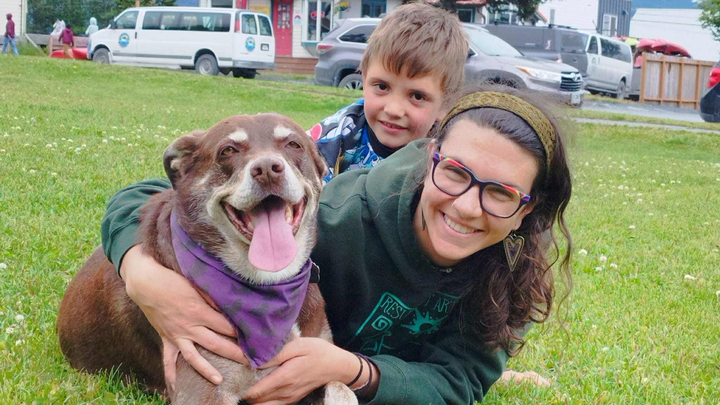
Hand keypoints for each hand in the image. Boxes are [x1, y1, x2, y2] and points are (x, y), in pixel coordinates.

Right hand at [121, 245, 247, 389]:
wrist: (145, 283)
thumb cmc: (173, 280)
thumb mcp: (196, 284)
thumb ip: (213, 297)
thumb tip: (230, 306)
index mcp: (199, 311)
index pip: (225, 326)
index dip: (241, 332)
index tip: (255, 338)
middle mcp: (189, 327)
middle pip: (216, 344)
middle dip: (235, 353)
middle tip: (251, 362)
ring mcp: (177, 335)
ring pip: (194, 357)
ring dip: (207, 369)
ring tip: (220, 381)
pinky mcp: (167, 339)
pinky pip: (168, 360)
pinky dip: (171, 374)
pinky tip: (175, 388)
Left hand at [242, 338, 356, 403]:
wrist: (337, 365)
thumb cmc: (318, 351)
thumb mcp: (297, 346)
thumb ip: (275, 353)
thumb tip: (255, 360)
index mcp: (285, 378)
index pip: (256, 391)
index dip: (242, 389)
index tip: (232, 381)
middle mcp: (286, 392)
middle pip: (258, 401)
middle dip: (245, 395)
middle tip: (235, 383)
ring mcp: (290, 397)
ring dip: (254, 400)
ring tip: (244, 388)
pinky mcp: (293, 398)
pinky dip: (264, 401)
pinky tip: (258, 392)